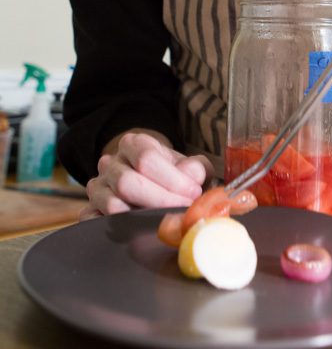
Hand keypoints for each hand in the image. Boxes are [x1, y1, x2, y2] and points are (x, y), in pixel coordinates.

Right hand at [79, 130, 213, 220]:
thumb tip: (193, 175)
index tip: (192, 193)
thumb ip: (195, 168)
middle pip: (127, 182)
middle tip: (182, 211)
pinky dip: (120, 231)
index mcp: (132, 144)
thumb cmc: (169, 175)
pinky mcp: (90, 212)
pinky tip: (142, 232)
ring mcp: (97, 188)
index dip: (172, 178)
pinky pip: (97, 224)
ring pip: (113, 205)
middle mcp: (110, 164)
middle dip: (160, 200)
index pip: (146, 158)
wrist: (148, 182)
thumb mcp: (186, 165)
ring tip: (166, 222)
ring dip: (143, 217)